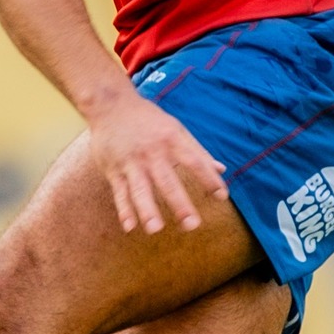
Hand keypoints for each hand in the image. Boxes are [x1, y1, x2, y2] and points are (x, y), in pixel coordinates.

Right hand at [85, 87, 228, 233]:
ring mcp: (131, 162)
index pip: (194, 161)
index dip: (208, 178)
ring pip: (140, 189)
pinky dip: (123, 210)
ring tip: (155, 229)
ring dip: (147, 210)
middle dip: (179, 203)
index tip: (221, 196)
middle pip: (167, 181)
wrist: (110, 104)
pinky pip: (120, 192)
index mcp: (171, 140)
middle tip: (191, 225)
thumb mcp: (176, 129)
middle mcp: (152, 152)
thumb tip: (222, 170)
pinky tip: (129, 227)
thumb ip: (198, 152)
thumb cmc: (149, 120)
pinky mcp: (113, 169)